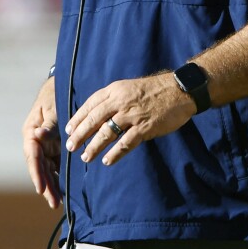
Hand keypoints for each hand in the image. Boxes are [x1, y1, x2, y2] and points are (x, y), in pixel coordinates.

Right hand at [23, 78, 62, 207]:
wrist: (62, 86)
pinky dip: (59, 177)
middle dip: (46, 186)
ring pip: (47, 170)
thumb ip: (49, 124)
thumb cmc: (55, 96)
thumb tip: (38, 135)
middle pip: (39, 168)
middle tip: (54, 203)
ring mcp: (45, 146)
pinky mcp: (54, 147)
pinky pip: (55, 165)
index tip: (41, 189)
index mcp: (31, 132)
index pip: (32, 156)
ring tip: (58, 203)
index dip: (36, 173)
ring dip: (52, 185)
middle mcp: (36, 142)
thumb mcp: (53, 108)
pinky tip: (65, 191)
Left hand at [65, 73, 195, 166]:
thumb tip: (96, 114)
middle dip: (79, 134)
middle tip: (70, 146)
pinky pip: (125, 143)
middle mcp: (120, 102)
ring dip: (94, 147)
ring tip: (86, 157)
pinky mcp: (144, 128)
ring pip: (106, 133)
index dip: (77, 118)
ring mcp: (132, 115)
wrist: (179, 90)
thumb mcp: (128, 87)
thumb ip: (113, 99)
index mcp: (115, 90)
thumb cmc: (153, 90)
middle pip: (94, 120)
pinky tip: (107, 160)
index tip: (68, 130)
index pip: (90, 105)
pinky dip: (114, 153)